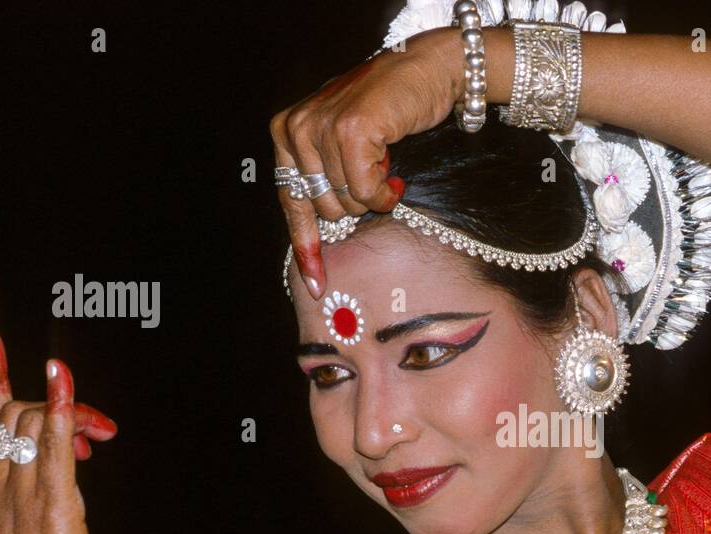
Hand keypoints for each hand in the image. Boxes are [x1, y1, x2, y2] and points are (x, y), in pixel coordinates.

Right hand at [0, 330, 117, 533]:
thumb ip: (0, 523)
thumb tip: (19, 501)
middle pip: (8, 420)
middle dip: (49, 409)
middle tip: (90, 430)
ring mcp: (15, 499)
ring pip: (29, 426)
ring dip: (66, 410)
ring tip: (94, 424)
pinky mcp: (52, 508)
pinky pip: (50, 446)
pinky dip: (59, 407)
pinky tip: (65, 382)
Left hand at [270, 27, 464, 299]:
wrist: (424, 71)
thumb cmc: (388, 112)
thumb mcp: (343, 143)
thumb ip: (325, 178)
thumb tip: (320, 244)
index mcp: (286, 132)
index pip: (292, 203)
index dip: (306, 247)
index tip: (315, 284)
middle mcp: (296, 128)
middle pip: (325, 209)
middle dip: (356, 202)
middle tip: (375, 173)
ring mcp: (320, 128)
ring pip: (347, 202)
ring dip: (373, 193)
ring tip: (384, 163)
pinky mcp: (349, 131)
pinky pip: (366, 191)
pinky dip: (385, 191)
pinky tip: (394, 171)